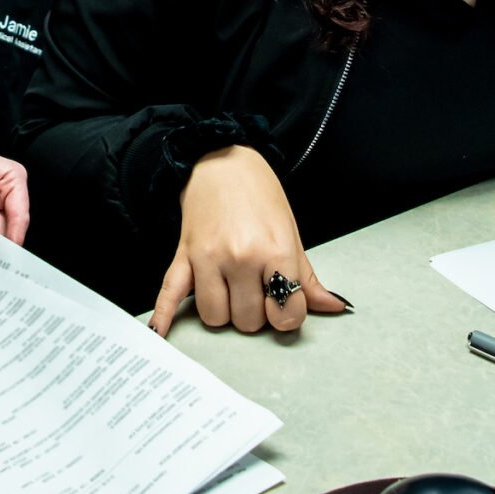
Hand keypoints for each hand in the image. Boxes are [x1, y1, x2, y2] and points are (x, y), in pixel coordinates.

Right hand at [152, 146, 348, 337]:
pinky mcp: (183, 256)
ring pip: (215, 317)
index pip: (287, 313)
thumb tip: (334, 306)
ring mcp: (208, 258)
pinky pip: (170, 294)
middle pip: (249, 321)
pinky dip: (164, 316)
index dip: (288, 314)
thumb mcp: (290, 233)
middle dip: (255, 313)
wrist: (222, 160)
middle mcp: (241, 257)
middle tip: (256, 290)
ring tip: (230, 291)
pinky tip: (160, 332)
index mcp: (275, 250)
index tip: (283, 303)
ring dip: (224, 312)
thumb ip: (308, 276)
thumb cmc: (260, 195)